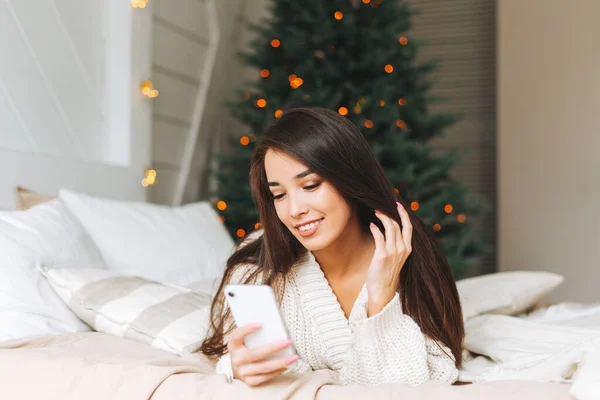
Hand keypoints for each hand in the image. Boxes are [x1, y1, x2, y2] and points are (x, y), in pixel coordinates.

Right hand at [228, 323, 298, 386]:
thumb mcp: (245, 340)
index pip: (238, 335)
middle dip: (274, 348)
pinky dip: (276, 371)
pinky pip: (265, 377)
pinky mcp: (249, 381)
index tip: (260, 324)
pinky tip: (285, 366)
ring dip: (280, 362)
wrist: (237, 368)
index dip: (247, 330)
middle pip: (256, 353)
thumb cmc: (246, 349)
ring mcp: (242, 371)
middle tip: (288, 342)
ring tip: (293, 357)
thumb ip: (255, 334)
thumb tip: (275, 325)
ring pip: (263, 367)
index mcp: (234, 345)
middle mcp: (236, 359)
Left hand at [366, 201, 412, 315]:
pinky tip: (371, 225)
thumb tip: (390, 230)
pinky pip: (379, 236)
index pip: (408, 227)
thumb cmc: (387, 272)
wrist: (382, 290)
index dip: (403, 214)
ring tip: (375, 213)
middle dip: (388, 214)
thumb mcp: (396, 257)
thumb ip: (396, 245)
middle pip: (397, 225)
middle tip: (378, 208)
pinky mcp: (382, 255)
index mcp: (407, 249)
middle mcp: (403, 249)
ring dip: (381, 218)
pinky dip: (375, 228)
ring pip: (389, 228)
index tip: (398, 204)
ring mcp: (393, 252)